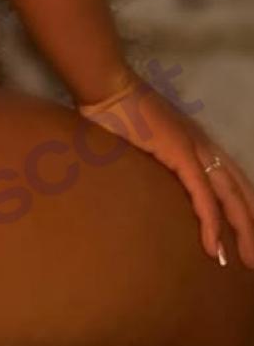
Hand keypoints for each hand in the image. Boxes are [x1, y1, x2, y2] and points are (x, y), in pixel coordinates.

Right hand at [79, 75, 253, 268]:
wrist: (106, 85)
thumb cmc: (113, 109)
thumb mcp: (138, 140)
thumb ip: (146, 159)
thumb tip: (136, 182)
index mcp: (196, 141)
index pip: (232, 178)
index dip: (244, 205)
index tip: (246, 234)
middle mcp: (204, 145)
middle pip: (240, 190)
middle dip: (251, 224)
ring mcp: (195, 149)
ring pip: (231, 197)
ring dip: (243, 230)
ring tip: (248, 260)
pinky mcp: (181, 155)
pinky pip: (203, 197)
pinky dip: (211, 224)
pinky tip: (214, 249)